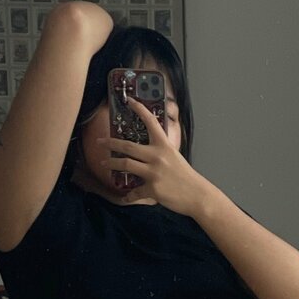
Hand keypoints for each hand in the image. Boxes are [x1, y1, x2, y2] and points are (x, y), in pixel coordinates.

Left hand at [97, 96, 206, 215]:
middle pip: (128, 145)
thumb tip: (147, 151)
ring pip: (126, 164)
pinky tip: (125, 197)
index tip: (130, 101)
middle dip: (111, 142)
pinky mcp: (152, 189)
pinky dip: (128, 196)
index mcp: (164, 146)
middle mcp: (157, 156)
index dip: (140, 109)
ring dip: (112, 164)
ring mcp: (154, 173)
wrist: (197, 195)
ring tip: (104, 163)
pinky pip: (134, 192)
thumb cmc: (186, 177)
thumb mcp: (174, 157)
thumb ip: (161, 152)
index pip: (151, 122)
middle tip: (100, 141)